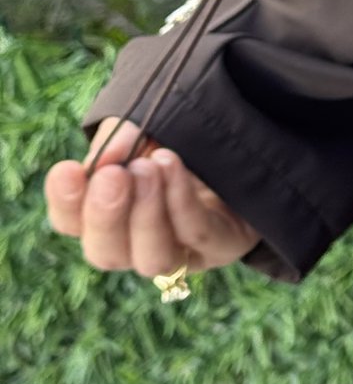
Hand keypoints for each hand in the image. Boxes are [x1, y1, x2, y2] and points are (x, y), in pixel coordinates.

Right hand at [46, 117, 260, 282]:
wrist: (255, 130)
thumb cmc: (189, 131)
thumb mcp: (148, 124)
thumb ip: (122, 137)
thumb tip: (103, 160)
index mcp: (113, 213)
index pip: (74, 224)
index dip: (65, 204)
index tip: (68, 169)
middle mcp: (142, 242)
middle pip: (106, 253)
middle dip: (105, 215)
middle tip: (113, 175)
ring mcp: (185, 251)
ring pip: (151, 259)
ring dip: (145, 213)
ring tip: (150, 166)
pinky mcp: (223, 245)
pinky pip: (197, 235)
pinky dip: (181, 203)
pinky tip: (173, 168)